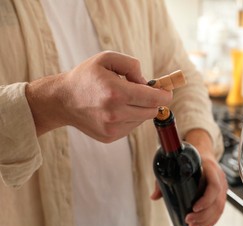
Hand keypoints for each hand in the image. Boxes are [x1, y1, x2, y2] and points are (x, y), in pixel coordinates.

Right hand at [26, 51, 172, 141]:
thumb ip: (132, 65)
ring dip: (140, 109)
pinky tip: (116, 109)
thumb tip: (147, 82)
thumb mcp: (107, 59)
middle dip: (153, 101)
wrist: (63, 100)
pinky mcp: (110, 137)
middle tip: (145, 91)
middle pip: (151, 110)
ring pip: (142, 119)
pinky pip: (131, 127)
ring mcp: (112, 128)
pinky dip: (130, 117)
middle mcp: (115, 114)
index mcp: (116, 93)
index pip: (153, 99)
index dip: (165, 95)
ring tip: (123, 99)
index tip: (167, 91)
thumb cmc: (85, 77)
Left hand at [150, 129, 227, 225]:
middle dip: (203, 215)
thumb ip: (164, 179)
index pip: (214, 186)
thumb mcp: (176, 164)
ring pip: (219, 207)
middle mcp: (219, 178)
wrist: (202, 150)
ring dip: (207, 219)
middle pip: (216, 201)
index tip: (194, 208)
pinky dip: (213, 219)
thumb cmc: (189, 157)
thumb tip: (153, 197)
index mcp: (211, 169)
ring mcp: (222, 186)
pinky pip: (220, 208)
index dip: (206, 199)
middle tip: (189, 221)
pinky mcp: (221, 193)